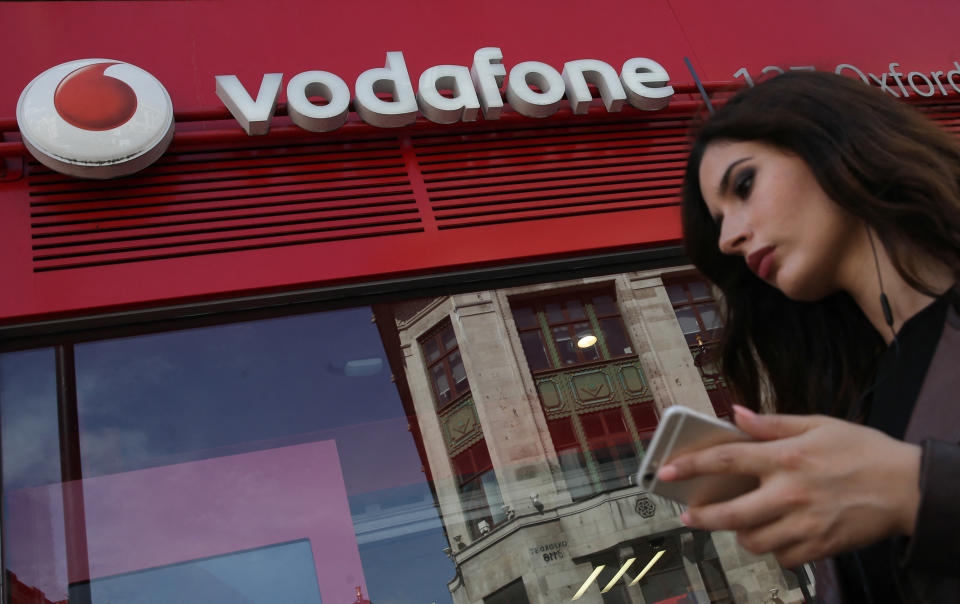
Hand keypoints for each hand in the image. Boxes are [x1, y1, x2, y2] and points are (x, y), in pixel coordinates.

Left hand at [656, 405, 921, 566]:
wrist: (907, 487)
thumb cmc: (862, 451)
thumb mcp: (818, 424)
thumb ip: (772, 424)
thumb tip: (736, 415)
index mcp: (786, 458)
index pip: (726, 460)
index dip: (690, 466)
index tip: (665, 471)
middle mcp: (791, 493)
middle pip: (731, 514)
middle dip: (702, 517)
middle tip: (689, 515)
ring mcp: (805, 524)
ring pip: (753, 541)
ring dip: (741, 533)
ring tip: (743, 522)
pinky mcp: (821, 547)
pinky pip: (782, 557)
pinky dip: (774, 549)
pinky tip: (777, 534)